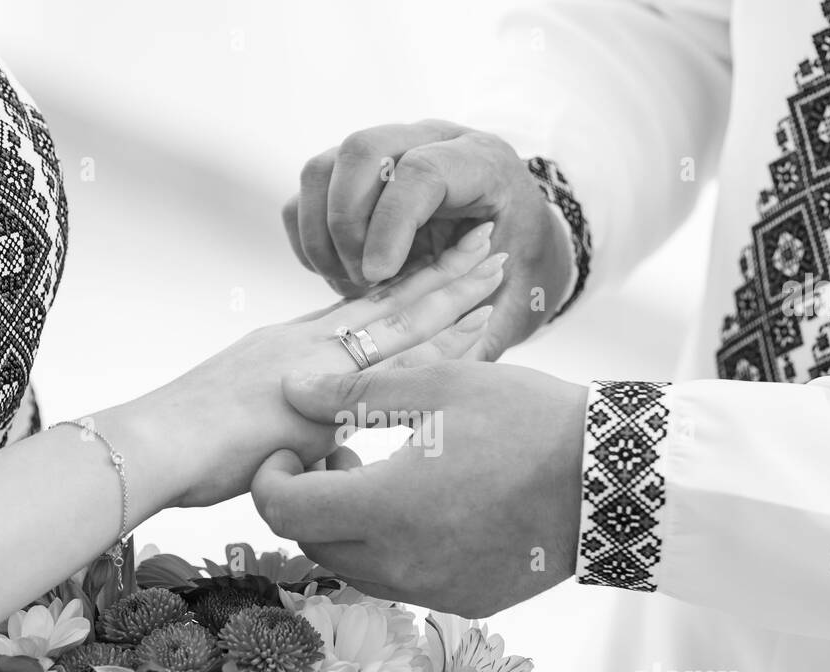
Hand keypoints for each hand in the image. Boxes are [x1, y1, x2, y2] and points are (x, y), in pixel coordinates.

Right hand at [135, 222, 506, 508]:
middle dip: (443, 270)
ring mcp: (317, 361)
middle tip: (490, 237)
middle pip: (391, 298)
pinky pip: (399, 368)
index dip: (406, 283)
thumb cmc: (184, 445)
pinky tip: (480, 337)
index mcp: (293, 345)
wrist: (151, 448)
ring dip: (456, 296)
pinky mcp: (322, 392)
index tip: (445, 263)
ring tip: (500, 267)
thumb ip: (293, 422)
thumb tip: (328, 445)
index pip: (363, 308)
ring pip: (403, 321)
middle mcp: (310, 342)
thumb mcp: (249, 420)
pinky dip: (441, 352)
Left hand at [249, 362, 587, 616]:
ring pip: (353, 568)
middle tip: (333, 455)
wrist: (610, 478)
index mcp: (386, 508)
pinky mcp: (465, 601)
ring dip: (344, 528)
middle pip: (313, 543)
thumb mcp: (438, 386)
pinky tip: (418, 510)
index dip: (270, 478)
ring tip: (375, 480)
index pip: (285, 510)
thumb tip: (290, 389)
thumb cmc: (526, 420)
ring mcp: (435, 589)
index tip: (288, 449)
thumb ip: (353, 394)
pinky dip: (387, 550)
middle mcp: (403, 563)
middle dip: (304, 500)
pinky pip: (400, 582)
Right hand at [283, 120, 572, 359]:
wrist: (518, 241)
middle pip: (361, 152)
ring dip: (322, 235)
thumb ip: (490, 332)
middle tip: (364, 285)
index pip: (422, 170)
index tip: (378, 277)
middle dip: (347, 226)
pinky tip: (338, 277)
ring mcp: (386, 151)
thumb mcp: (517, 301)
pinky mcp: (353, 174)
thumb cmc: (522, 273)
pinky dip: (309, 238)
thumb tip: (455, 373)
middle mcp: (430, 140)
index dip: (391, 224)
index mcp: (481, 163)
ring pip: (322, 169)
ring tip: (351, 287)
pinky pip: (307, 193)